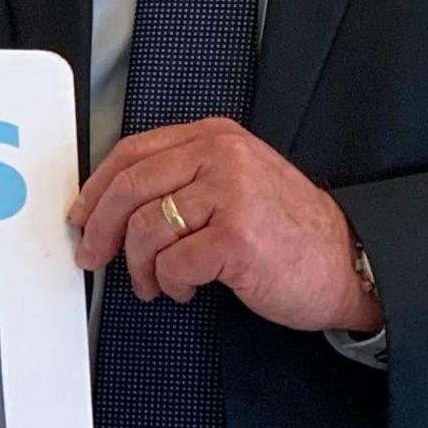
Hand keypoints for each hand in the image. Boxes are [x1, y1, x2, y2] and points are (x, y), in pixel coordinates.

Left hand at [71, 117, 379, 335]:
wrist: (346, 261)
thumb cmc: (289, 230)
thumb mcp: (238, 181)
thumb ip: (186, 178)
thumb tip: (116, 202)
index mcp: (215, 138)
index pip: (132, 151)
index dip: (97, 186)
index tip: (82, 213)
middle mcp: (221, 157)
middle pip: (130, 187)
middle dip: (100, 228)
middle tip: (92, 255)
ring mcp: (230, 195)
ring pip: (146, 228)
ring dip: (139, 266)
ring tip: (153, 283)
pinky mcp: (236, 238)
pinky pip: (173, 263)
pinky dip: (170, 284)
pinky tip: (185, 288)